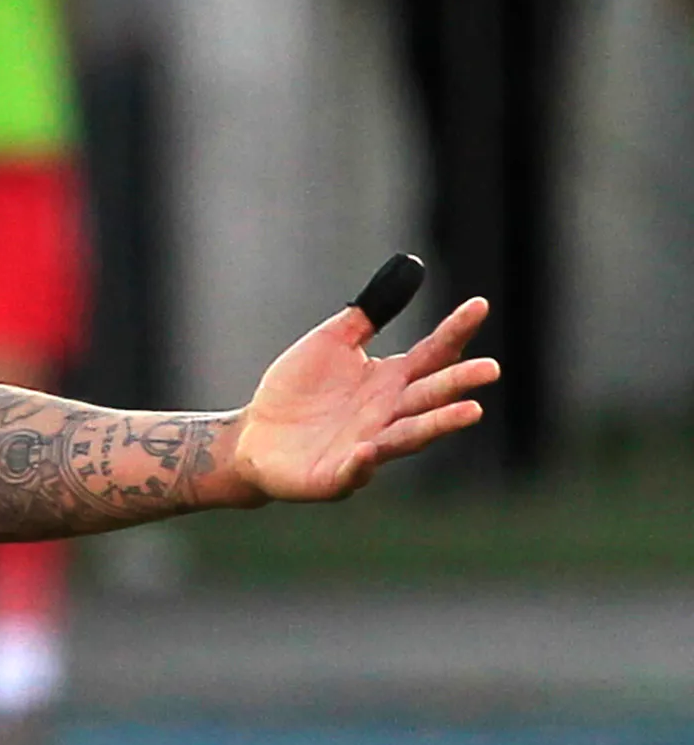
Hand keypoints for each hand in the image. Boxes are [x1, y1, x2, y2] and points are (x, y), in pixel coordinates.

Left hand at [229, 294, 494, 503]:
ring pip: (408, 436)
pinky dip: (361, 464)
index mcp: (391, 380)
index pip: (433, 353)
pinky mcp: (335, 475)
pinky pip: (352, 470)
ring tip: (470, 411)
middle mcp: (388, 414)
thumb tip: (408, 269)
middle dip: (459, 383)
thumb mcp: (332, 343)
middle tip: (490, 368)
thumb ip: (367, 315)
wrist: (255, 437)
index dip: (455, 330)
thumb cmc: (299, 389)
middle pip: (430, 396)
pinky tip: (368, 450)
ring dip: (437, 425)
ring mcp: (367, 447)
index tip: (479, 304)